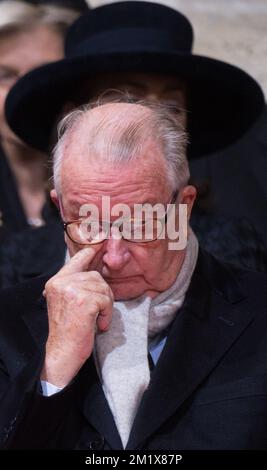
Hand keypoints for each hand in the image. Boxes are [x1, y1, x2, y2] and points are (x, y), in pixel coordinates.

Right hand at [41, 247, 113, 387]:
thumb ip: (77, 285)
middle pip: (96, 276)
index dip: (92, 252)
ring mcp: (72, 290)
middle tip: (99, 311)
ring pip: (103, 288)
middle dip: (103, 293)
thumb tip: (98, 269)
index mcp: (56, 281)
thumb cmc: (68, 330)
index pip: (78, 258)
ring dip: (105, 306)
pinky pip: (106, 300)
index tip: (103, 246)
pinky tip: (98, 325)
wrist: (62, 353)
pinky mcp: (84, 301)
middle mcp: (62, 282)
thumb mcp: (68, 302)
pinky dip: (106, 314)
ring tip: (96, 320)